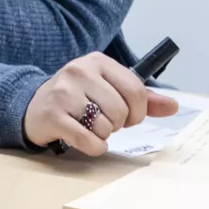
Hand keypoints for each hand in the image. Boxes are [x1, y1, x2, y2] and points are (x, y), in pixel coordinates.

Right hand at [23, 53, 180, 157]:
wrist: (34, 107)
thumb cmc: (78, 98)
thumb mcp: (109, 90)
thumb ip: (142, 98)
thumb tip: (173, 107)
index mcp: (98, 62)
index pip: (136, 90)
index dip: (138, 112)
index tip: (128, 117)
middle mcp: (79, 71)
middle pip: (121, 111)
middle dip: (117, 124)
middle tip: (103, 122)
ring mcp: (63, 92)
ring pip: (105, 126)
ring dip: (102, 135)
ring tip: (89, 126)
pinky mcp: (53, 115)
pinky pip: (88, 140)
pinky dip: (93, 147)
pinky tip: (85, 140)